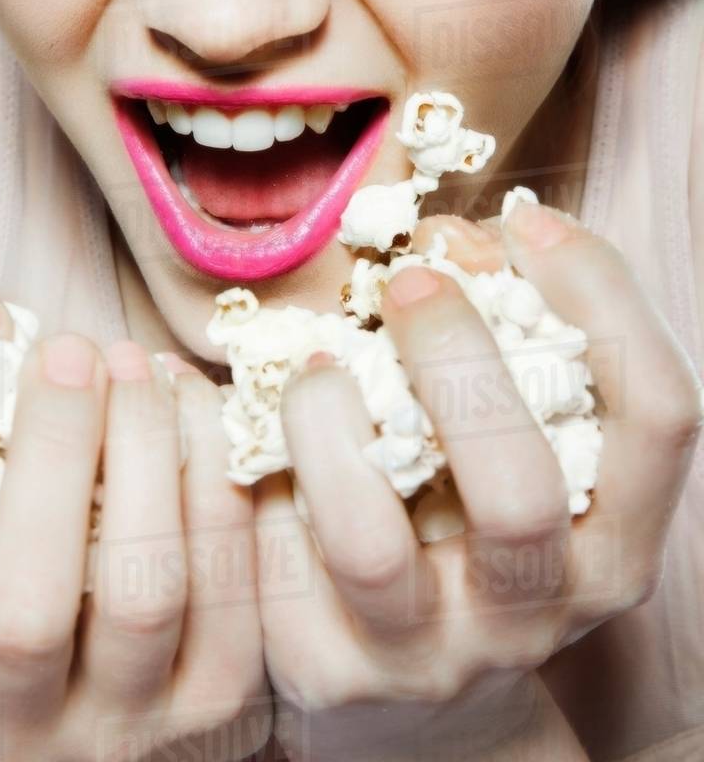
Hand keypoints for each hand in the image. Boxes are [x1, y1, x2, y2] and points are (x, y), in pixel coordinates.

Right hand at [0, 293, 270, 760]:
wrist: (85, 637)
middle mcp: (3, 725)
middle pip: (28, 608)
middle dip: (54, 453)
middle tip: (71, 350)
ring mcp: (115, 724)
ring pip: (144, 594)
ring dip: (148, 452)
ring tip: (136, 363)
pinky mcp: (209, 698)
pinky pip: (233, 585)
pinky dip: (219, 474)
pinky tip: (191, 403)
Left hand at [253, 205, 703, 761]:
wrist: (412, 684)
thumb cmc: (470, 515)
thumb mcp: (517, 440)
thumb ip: (511, 346)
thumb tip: (454, 245)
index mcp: (613, 541)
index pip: (657, 415)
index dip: (602, 298)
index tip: (529, 223)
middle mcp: (536, 608)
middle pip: (518, 490)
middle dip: (458, 357)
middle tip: (409, 281)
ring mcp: (428, 653)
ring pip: (368, 541)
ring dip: (330, 420)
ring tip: (317, 365)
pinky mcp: (325, 666)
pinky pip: (270, 553)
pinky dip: (254, 463)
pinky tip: (251, 419)